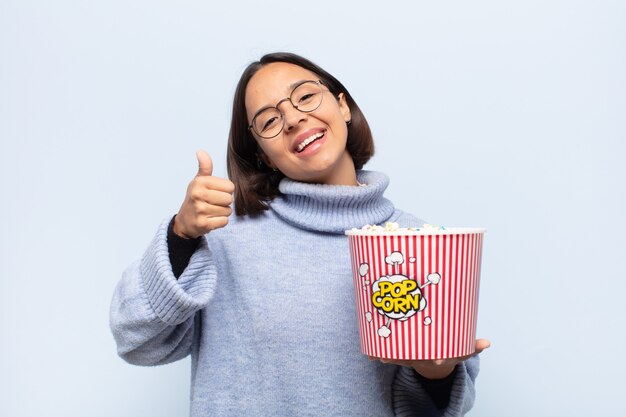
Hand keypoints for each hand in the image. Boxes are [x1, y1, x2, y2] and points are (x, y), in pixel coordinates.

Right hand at [173, 150, 234, 238]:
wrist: (185, 222)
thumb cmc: (195, 199)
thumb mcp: (198, 181)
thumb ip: (204, 167)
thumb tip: (200, 151)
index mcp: (200, 182)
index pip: (230, 186)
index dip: (225, 191)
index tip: (215, 193)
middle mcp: (198, 195)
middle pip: (229, 199)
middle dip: (224, 203)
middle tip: (213, 204)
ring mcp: (200, 210)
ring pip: (228, 211)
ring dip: (222, 213)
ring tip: (211, 212)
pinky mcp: (203, 224)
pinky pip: (224, 221)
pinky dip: (220, 222)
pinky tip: (210, 219)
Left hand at [369, 338, 490, 379]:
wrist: (435, 362)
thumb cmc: (448, 350)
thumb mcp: (461, 350)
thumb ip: (473, 346)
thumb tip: (488, 343)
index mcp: (439, 358)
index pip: (441, 359)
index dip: (440, 359)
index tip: (439, 358)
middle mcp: (423, 360)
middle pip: (414, 359)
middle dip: (405, 357)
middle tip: (394, 354)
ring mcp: (411, 359)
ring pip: (399, 358)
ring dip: (388, 357)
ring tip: (379, 355)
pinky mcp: (401, 356)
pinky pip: (390, 356)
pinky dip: (379, 355)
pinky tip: (370, 353)